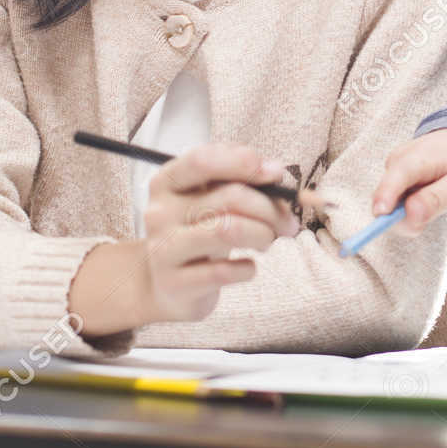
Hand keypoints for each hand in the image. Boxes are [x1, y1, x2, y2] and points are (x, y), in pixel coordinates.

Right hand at [138, 142, 300, 322]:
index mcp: (167, 182)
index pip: (202, 160)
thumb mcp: (212, 201)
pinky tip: (247, 267)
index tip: (275, 174)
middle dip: (270, 208)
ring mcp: (163, 249)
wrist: (170, 286)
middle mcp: (159, 213)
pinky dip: (248, 268)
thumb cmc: (199, 233)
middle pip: (229, 196)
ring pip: (229, 230)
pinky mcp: (174, 284)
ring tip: (267, 241)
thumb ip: (240, 180)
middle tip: (288, 223)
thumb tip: (275, 171)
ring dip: (263, 234)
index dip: (243, 162)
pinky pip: (225, 271)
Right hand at [369, 129, 446, 235]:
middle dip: (406, 218)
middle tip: (439, 212)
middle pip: (386, 200)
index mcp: (416, 158)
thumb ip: (437, 200)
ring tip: (442, 197)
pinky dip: (413, 206)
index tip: (381, 218)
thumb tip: (410, 216)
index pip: (393, 180)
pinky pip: (397, 200)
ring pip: (391, 203)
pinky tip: (433, 194)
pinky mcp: (396, 175)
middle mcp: (398, 160)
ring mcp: (395, 166)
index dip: (384, 200)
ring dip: (412, 212)